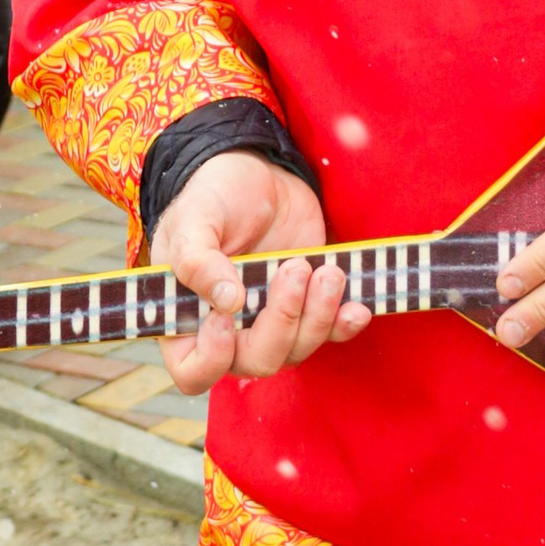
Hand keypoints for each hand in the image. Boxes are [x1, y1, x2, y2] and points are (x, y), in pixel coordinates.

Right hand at [148, 150, 371, 393]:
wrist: (256, 173)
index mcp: (187, 318)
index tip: (227, 315)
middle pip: (256, 362)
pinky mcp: (307, 306)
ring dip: (317, 316)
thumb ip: (197, 259)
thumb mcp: (194, 218)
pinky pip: (329, 333)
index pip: (194, 372)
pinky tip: (357, 307)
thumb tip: (226, 301)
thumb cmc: (212, 196)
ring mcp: (270, 321)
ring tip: (326, 271)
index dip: (213, 358)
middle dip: (281, 323)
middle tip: (294, 270)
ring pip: (296, 351)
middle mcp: (229, 331)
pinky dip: (344, 324)